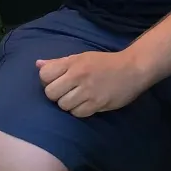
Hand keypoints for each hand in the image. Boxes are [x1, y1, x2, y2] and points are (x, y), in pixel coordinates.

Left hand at [36, 49, 155, 117]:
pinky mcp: (97, 104)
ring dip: (68, 104)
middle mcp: (78, 76)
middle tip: (66, 92)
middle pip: (51, 93)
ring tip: (77, 98)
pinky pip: (77, 113)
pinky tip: (86, 104)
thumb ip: (59, 62)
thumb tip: (38, 64)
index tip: (57, 80)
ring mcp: (88, 91)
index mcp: (73, 63)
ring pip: (63, 105)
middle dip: (56, 94)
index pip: (45, 75)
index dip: (48, 80)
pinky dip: (79, 111)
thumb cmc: (105, 62)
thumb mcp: (81, 57)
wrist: (132, 69)